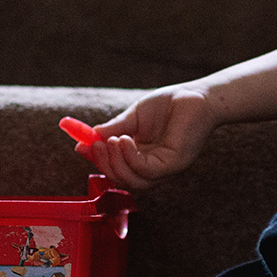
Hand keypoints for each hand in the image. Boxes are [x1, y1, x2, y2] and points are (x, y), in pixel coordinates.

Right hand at [83, 87, 217, 188]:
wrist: (196, 95)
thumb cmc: (168, 105)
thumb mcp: (133, 117)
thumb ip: (112, 130)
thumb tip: (87, 138)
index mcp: (142, 157)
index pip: (116, 168)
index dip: (98, 161)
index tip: (81, 147)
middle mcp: (153, 168)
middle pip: (122, 180)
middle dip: (104, 164)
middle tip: (94, 145)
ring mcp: (165, 169)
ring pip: (133, 181)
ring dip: (116, 163)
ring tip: (111, 141)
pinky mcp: (175, 164)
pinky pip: (147, 170)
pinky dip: (131, 157)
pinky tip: (125, 140)